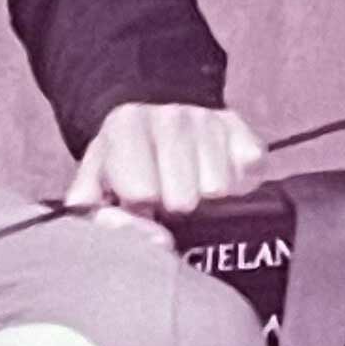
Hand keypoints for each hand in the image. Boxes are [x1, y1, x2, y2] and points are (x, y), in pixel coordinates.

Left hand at [63, 101, 264, 223]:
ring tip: (188, 183)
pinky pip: (249, 174)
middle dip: (173, 206)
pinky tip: (213, 172)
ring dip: (204, 197)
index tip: (138, 199)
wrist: (159, 113)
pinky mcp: (242, 129)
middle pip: (183, 199)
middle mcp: (170, 116)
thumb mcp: (96, 180)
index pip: (142, 193)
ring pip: (218, 190)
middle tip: (166, 195)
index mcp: (127, 124)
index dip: (139, 207)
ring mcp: (210, 120)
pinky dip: (236, 183)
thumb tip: (130, 231)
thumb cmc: (126, 158)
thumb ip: (95, 211)